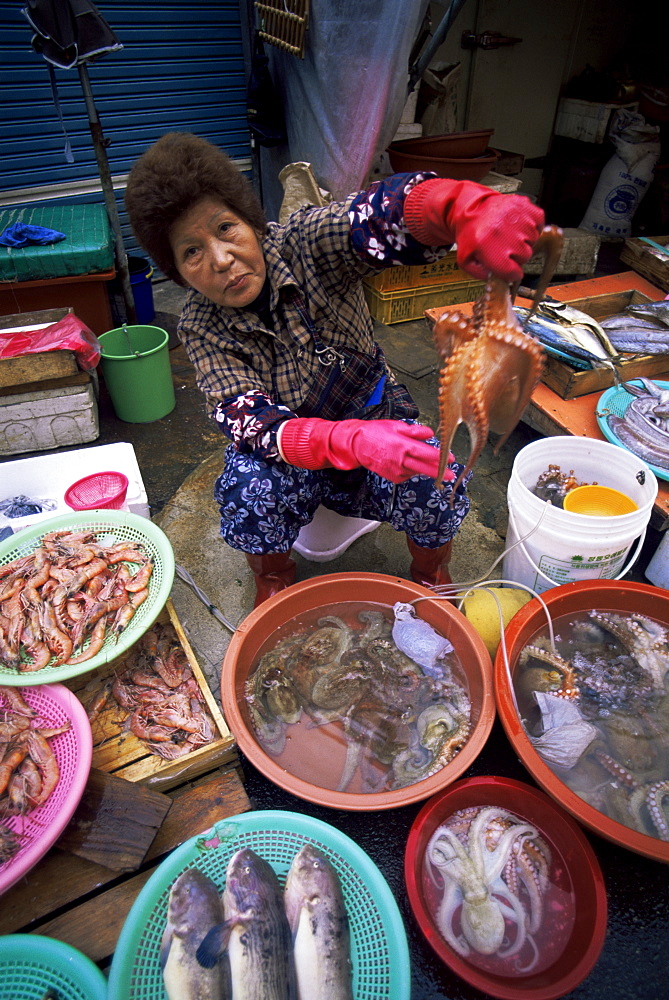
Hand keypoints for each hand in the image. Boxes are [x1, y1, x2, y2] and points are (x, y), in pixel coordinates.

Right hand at [279, 417, 455, 484]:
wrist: (356, 445)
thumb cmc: (375, 432)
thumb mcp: (396, 425)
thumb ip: (415, 431)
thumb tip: (430, 434)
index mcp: (403, 446)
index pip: (427, 454)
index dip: (441, 458)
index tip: (452, 459)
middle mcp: (401, 460)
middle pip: (425, 469)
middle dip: (440, 472)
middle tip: (452, 475)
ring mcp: (396, 470)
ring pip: (417, 473)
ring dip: (426, 470)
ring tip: (432, 466)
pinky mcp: (392, 477)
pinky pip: (407, 475)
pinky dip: (411, 471)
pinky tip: (409, 464)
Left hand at [404, 178, 544, 282]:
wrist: (471, 209)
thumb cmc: (470, 235)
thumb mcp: (466, 260)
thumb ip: (482, 275)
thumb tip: (500, 280)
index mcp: (489, 248)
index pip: (513, 273)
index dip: (510, 273)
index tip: (507, 268)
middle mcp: (505, 233)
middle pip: (525, 256)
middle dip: (516, 256)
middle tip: (504, 247)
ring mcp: (517, 218)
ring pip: (534, 240)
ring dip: (524, 240)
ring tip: (509, 234)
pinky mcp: (526, 206)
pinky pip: (539, 223)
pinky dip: (532, 226)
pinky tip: (518, 226)